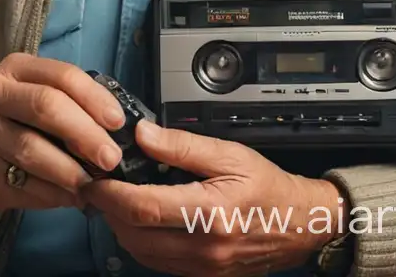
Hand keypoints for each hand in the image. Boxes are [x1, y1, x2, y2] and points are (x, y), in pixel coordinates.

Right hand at [0, 54, 126, 215]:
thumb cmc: (18, 121)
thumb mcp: (37, 97)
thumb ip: (72, 103)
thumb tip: (117, 127)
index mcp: (16, 68)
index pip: (62, 76)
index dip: (94, 98)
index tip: (118, 122)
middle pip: (46, 107)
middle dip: (85, 133)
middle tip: (111, 158)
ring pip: (33, 149)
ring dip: (70, 170)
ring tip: (93, 184)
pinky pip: (22, 184)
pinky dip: (53, 194)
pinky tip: (71, 197)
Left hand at [80, 121, 347, 276]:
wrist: (299, 224)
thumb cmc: (268, 187)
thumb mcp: (229, 154)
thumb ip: (182, 145)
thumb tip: (144, 134)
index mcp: (210, 213)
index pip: (144, 208)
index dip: (111, 193)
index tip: (96, 177)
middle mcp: (203, 247)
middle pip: (134, 234)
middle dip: (108, 209)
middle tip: (100, 184)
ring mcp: (201, 268)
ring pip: (140, 253)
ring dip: (121, 227)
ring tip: (117, 199)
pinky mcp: (200, 276)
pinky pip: (156, 263)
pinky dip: (140, 241)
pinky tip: (141, 219)